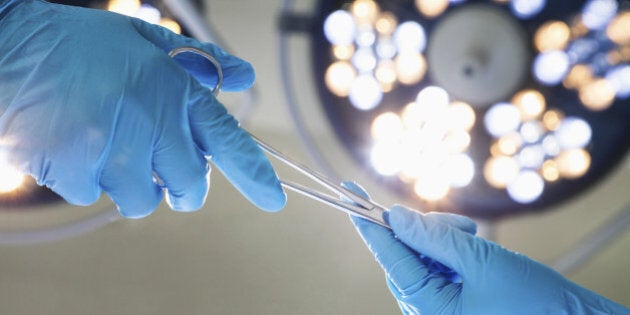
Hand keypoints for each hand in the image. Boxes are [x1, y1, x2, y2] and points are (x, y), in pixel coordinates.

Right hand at [0, 1, 285, 216]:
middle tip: (166, 169)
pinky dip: (91, 179)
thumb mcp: (145, 40)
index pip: (228, 141)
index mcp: (175, 91)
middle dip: (185, 186)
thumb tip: (241, 77)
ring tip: (109, 144)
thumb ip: (199, 62)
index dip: (255, 174)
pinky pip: (97, 196)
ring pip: (144, 200)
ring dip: (135, 182)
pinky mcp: (77, 172)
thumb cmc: (80, 44)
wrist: (9, 48)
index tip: (274, 198)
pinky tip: (75, 145)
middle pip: (190, 187)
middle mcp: (152, 125)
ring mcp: (114, 152)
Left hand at [343, 182, 627, 314]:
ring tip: (475, 238)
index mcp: (427, 306)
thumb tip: (396, 216)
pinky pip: (435, 261)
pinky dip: (450, 246)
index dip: (368, 223)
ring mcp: (436, 302)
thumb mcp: (480, 261)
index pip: (389, 256)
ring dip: (443, 237)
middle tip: (461, 227)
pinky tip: (473, 244)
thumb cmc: (530, 300)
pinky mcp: (449, 296)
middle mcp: (425, 307)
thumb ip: (434, 238)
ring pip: (420, 252)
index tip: (348, 195)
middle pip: (404, 251)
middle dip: (426, 230)